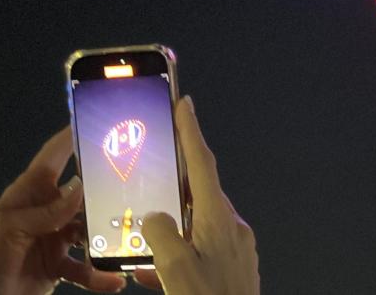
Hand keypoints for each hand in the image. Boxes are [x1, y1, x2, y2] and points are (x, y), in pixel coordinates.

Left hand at [0, 126, 125, 294]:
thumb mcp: (10, 229)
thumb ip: (46, 211)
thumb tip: (80, 187)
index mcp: (28, 194)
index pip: (53, 157)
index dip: (72, 137)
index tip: (98, 122)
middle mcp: (45, 212)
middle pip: (81, 195)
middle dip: (105, 194)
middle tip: (136, 190)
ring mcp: (54, 239)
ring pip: (89, 232)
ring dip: (108, 238)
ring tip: (130, 244)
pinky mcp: (59, 266)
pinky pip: (86, 267)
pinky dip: (100, 274)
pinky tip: (115, 280)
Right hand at [133, 96, 258, 294]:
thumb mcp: (175, 270)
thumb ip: (160, 235)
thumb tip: (155, 219)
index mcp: (219, 221)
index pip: (203, 164)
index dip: (191, 131)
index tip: (184, 104)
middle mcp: (231, 230)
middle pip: (199, 191)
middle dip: (175, 177)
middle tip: (154, 162)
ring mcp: (234, 251)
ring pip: (196, 223)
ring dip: (170, 222)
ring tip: (142, 227)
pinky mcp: (231, 271)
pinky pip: (200, 248)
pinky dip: (177, 250)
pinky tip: (152, 270)